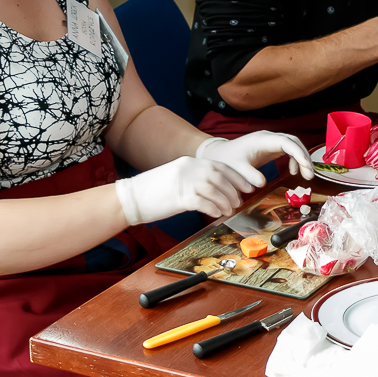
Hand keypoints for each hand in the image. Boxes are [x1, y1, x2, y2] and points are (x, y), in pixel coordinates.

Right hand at [115, 156, 253, 224]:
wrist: (130, 198)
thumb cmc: (153, 191)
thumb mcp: (176, 176)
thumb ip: (195, 178)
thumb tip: (216, 188)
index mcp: (189, 162)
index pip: (220, 166)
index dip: (236, 177)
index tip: (246, 186)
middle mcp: (189, 169)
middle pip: (220, 178)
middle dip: (233, 191)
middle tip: (238, 202)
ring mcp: (184, 182)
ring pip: (215, 190)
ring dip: (225, 202)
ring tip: (228, 210)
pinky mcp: (180, 198)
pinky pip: (204, 203)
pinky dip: (214, 209)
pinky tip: (216, 214)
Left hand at [196, 131, 313, 186]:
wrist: (219, 154)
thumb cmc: (226, 160)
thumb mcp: (235, 169)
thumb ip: (248, 175)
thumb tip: (262, 183)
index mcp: (262, 140)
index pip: (286, 142)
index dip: (299, 154)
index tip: (306, 167)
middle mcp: (269, 137)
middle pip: (294, 142)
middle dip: (304, 157)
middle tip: (309, 175)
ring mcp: (270, 141)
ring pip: (293, 145)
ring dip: (302, 159)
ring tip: (306, 175)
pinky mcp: (271, 147)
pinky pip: (288, 150)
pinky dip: (295, 160)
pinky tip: (294, 172)